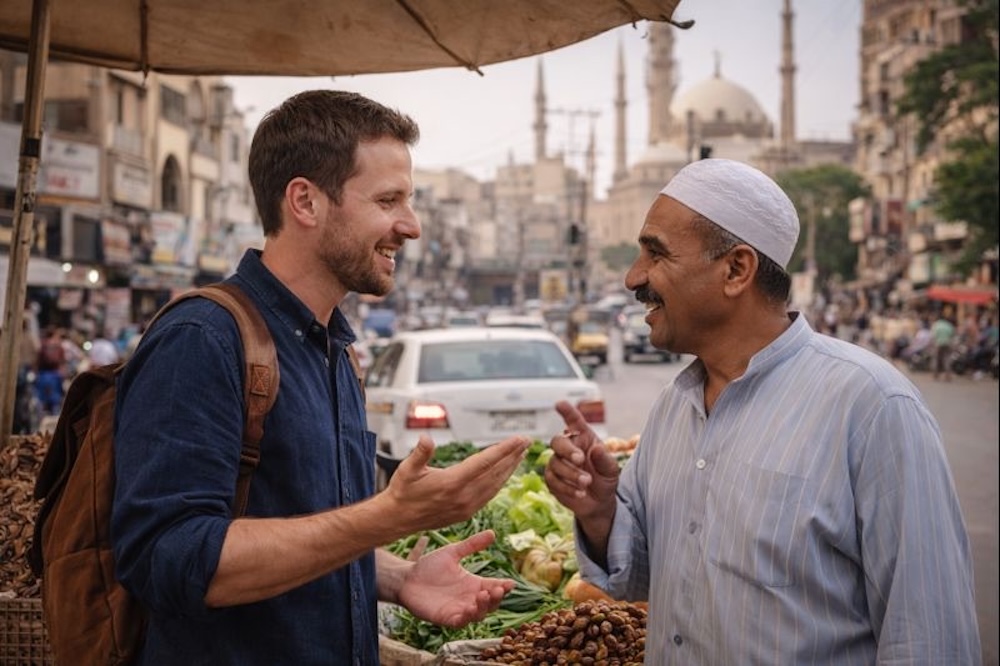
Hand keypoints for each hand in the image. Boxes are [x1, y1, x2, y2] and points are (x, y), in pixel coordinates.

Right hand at [386, 434, 529, 531]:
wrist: (397, 519)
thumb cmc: (402, 490)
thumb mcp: (407, 470)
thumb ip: (420, 453)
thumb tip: (426, 439)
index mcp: (452, 483)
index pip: (485, 462)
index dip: (504, 449)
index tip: (519, 439)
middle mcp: (463, 497)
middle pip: (495, 473)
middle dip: (513, 456)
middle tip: (527, 441)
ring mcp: (466, 507)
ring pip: (495, 485)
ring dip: (510, 468)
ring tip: (520, 454)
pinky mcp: (466, 513)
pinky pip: (489, 494)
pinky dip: (500, 482)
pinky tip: (505, 473)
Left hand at [398, 530, 514, 627]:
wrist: (406, 578)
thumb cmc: (428, 566)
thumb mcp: (452, 553)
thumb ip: (472, 545)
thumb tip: (493, 533)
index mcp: (473, 583)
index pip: (494, 587)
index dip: (504, 587)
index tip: (511, 583)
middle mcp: (469, 598)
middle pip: (491, 604)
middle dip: (497, 598)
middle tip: (497, 589)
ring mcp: (458, 609)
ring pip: (479, 615)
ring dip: (484, 607)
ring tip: (483, 595)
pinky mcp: (446, 618)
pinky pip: (460, 622)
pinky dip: (467, 618)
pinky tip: (469, 609)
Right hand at [544, 401, 619, 522]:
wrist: (599, 502)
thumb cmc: (605, 479)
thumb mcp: (611, 470)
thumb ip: (605, 460)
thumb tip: (596, 449)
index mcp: (583, 438)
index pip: (574, 421)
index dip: (567, 412)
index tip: (560, 404)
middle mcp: (567, 447)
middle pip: (557, 441)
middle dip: (567, 450)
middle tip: (580, 459)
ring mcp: (557, 463)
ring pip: (555, 463)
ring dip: (571, 474)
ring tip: (587, 483)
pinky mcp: (552, 479)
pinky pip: (553, 481)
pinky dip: (567, 487)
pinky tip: (580, 493)